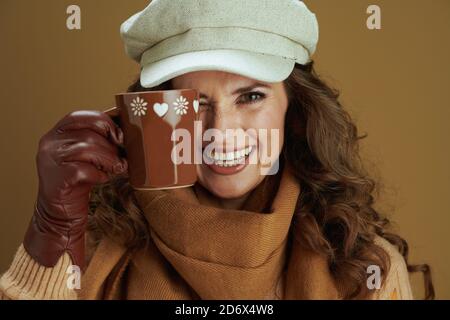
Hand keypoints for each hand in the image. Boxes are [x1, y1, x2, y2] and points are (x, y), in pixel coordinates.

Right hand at [24, 110, 127, 269]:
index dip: (104, 122)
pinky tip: (101, 179)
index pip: (81, 116)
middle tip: (120, 157)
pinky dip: (98, 174)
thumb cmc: (80, 181)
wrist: (62, 213)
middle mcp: (50, 143)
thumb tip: (127, 130)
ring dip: (109, 160)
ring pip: (87, 149)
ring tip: (115, 169)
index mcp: (58, 133)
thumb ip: (100, 140)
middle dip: (111, 145)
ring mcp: (50, 160)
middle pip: (89, 133)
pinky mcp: (57, 178)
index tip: (120, 135)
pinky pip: (84, 170)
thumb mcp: (89, 155)